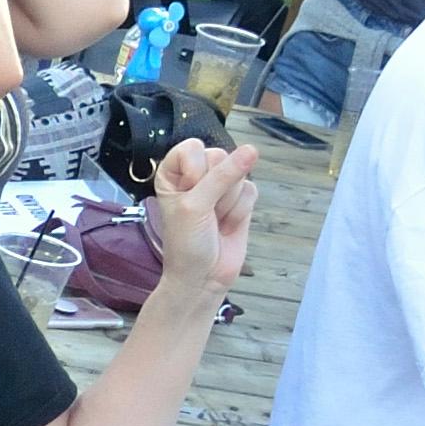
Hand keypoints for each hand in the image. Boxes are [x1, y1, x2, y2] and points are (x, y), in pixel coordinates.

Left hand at [146, 139, 257, 296]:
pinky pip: (251, 190)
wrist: (203, 278)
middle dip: (215, 188)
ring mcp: (220, 188)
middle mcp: (196, 176)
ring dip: (227, 203)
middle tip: (203, 212)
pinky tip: (228, 225)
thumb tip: (251, 150)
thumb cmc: (186, 244)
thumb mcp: (196, 206)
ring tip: (215, 221)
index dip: (195, 169)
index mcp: (173, 172)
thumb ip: (222, 176)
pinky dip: (241, 211)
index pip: (192, 147)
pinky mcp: (240, 201)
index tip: (189, 193)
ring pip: (239, 174)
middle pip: (220, 157)